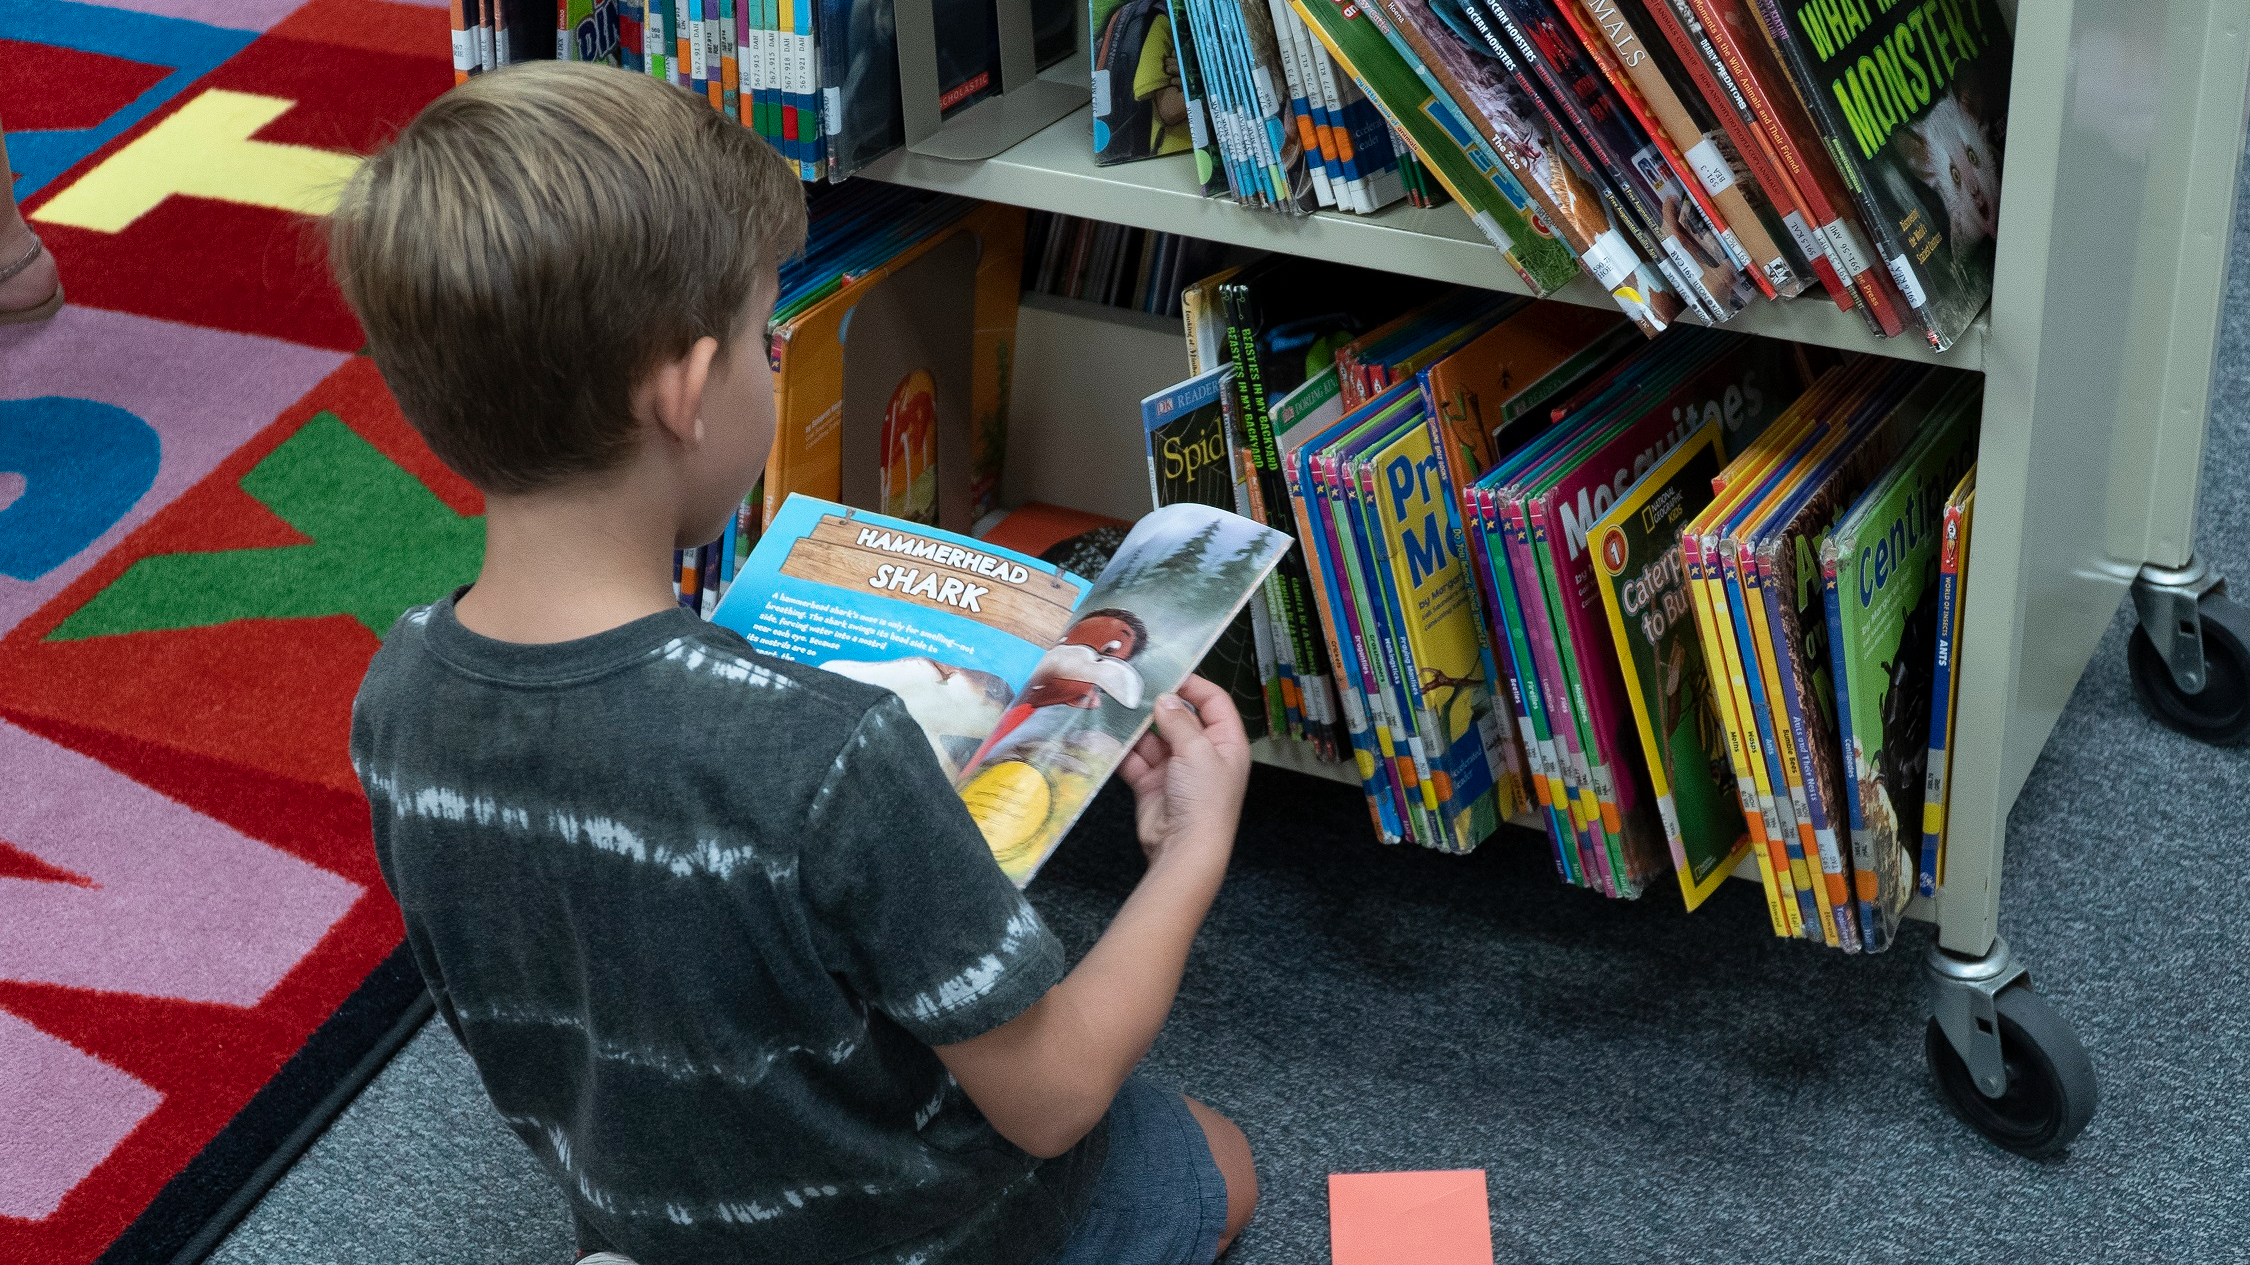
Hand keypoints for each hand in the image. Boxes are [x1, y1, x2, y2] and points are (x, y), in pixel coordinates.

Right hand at [1118, 674, 1250, 873]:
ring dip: (1134, 726)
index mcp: (1226, 742)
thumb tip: (1165, 698)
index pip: (1214, 702)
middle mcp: (1202, 753)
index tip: (1167, 672)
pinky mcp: (1151, 784)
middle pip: (1179, 717)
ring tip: (1113, 705)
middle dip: (1156, 704)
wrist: (1184, 849)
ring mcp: (1175, 769)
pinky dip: (1121, 749)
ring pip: (1152, 738)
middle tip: (1130, 686)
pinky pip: (1134, 759)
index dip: (1193, 684)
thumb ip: (1179, 721)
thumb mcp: (1198, 751)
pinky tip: (1106, 734)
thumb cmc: (1204, 800)